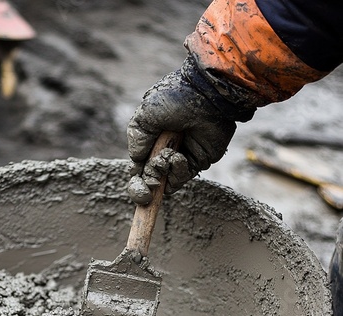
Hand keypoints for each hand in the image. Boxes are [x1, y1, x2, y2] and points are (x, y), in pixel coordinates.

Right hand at [126, 57, 240, 203]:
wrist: (207, 94)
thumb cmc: (173, 99)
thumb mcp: (145, 116)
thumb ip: (136, 140)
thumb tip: (136, 162)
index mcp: (149, 139)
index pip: (139, 167)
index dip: (136, 181)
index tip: (138, 188)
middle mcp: (163, 150)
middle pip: (149, 179)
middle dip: (145, 186)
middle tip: (144, 194)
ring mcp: (180, 157)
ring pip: (164, 181)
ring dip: (161, 173)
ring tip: (165, 157)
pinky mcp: (197, 162)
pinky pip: (181, 177)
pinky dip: (177, 171)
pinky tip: (178, 156)